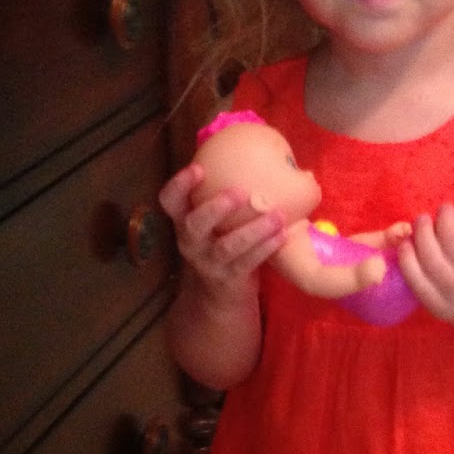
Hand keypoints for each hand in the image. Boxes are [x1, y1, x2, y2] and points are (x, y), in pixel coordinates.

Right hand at [158, 161, 284, 301]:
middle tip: (239, 193)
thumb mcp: (216, 221)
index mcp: (184, 221)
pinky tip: (282, 235)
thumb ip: (228, 195)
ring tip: (276, 216)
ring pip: (227, 246)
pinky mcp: (229, 279)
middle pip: (195, 224)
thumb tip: (272, 158)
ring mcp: (208, 263)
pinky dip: (265, 248)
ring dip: (253, 230)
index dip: (179, 185)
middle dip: (215, 207)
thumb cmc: (224, 242)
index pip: (170, 201)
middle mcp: (191, 242)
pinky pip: (247, 263)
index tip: (198, 168)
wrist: (221, 295)